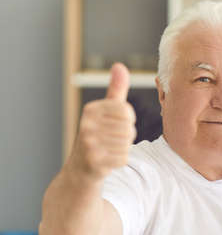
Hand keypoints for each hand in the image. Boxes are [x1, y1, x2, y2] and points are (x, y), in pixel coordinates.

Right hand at [68, 63, 136, 181]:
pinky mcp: (94, 162)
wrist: (80, 170)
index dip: (127, 121)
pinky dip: (120, 161)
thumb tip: (119, 65)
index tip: (115, 125)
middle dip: (125, 137)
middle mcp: (87, 124)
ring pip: (127, 144)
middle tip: (110, 141)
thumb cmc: (97, 136)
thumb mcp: (104, 111)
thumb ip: (115, 90)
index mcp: (90, 110)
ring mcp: (89, 144)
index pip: (126, 111)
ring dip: (122, 149)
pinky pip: (123, 158)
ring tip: (108, 149)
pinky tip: (107, 160)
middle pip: (129, 128)